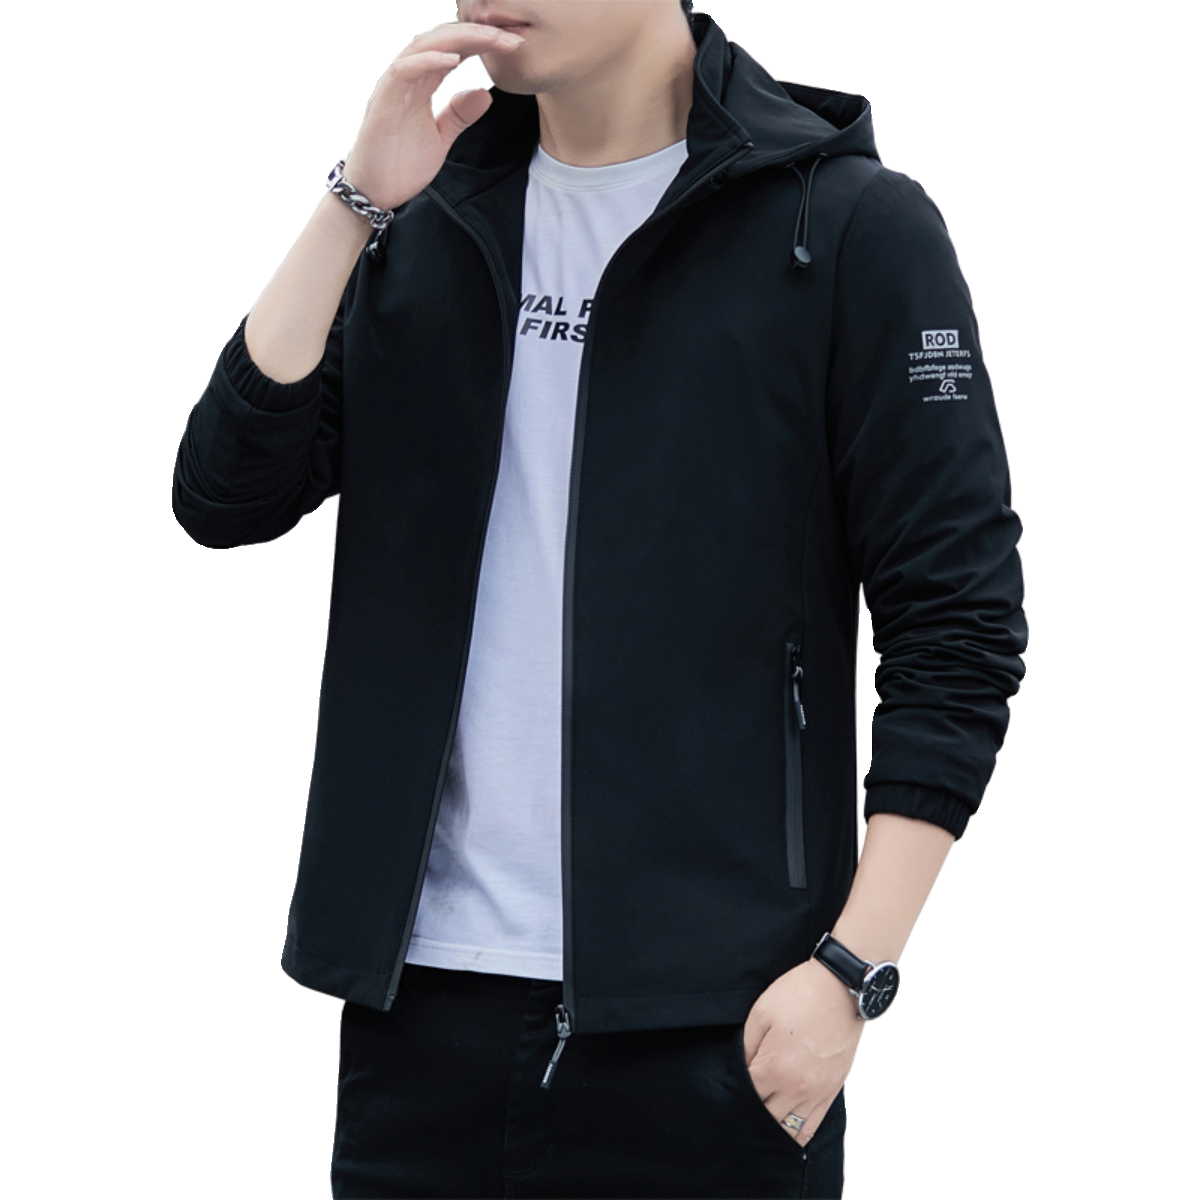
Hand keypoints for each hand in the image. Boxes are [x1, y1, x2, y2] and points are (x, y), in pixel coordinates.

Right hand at [341, 22, 526, 211]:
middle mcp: (407, 77)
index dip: (482, 43)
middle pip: (442, 40)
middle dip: (477, 34)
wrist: (374, 194)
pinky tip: (454, 59)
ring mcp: (393, 86)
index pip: (454, 51)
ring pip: (424, 46)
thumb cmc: (400, 165)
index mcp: (421, 84)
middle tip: (509, 35)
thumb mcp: (441, 138)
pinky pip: (404, 70)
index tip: (512, 44)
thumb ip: (459, 115)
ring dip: (458, 38)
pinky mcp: (383, 101)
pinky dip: (428, 60)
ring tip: (488, 37)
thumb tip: (485, 94)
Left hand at [741, 957, 864, 1146]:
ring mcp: (816, 1093)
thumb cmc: (799, 995)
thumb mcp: (760, 1014)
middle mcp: (796, 1088)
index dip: (734, 1090)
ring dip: (772, 1125)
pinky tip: (785, 1127)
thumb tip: (738, 1070)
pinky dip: (797, 1134)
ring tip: (762, 1114)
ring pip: (788, 1130)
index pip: (745, 1096)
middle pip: (765, 1118)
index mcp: (774, 1068)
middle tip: (742, 1101)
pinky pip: (812, 1127)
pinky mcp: (831, 1091)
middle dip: (750, 1111)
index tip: (729, 1084)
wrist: (839, 989)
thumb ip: (745, 1048)